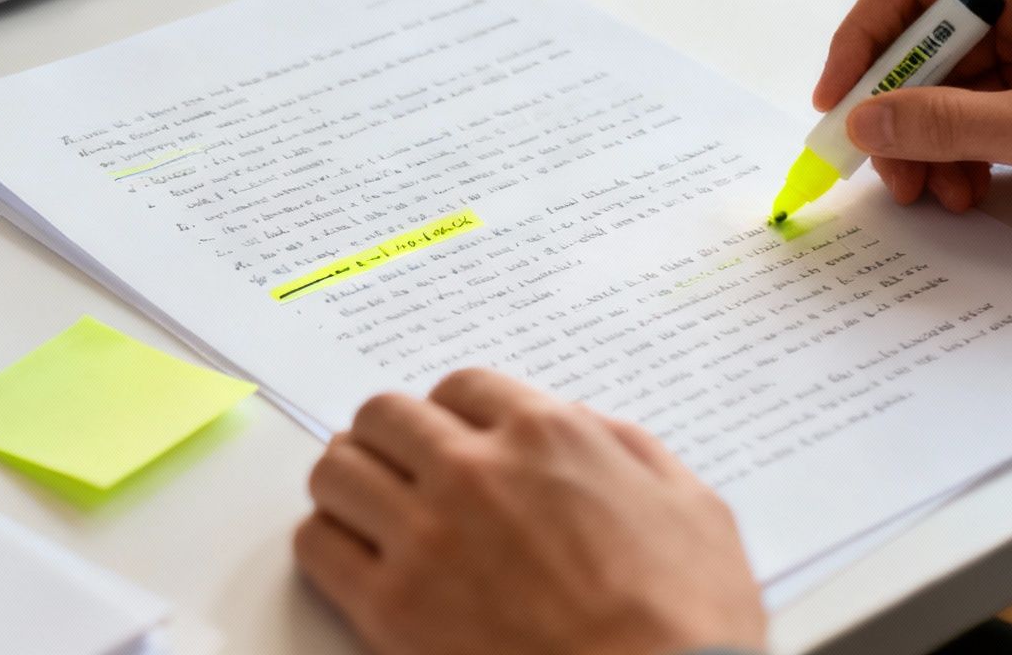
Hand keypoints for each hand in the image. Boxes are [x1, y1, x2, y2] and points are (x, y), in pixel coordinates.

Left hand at [295, 369, 765, 654]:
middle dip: (393, 441)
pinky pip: (317, 545)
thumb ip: (627, 450)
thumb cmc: (690, 623)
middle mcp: (473, 470)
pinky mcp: (390, 606)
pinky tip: (358, 562)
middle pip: (383, 416)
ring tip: (371, 511)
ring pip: (337, 471)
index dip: (456, 415)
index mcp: (545, 435)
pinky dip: (330, 545)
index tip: (456, 441)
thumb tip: (583, 427)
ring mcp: (425, 536)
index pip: (459, 386)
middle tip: (404, 472)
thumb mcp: (693, 507)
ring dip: (352, 485)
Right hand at [816, 0, 1011, 238]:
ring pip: (946, 83)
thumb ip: (944, 123)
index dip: (866, 37)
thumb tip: (865, 120)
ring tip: (927, 189)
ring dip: (926, 139)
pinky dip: (960, 150)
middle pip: (926, 39)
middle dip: (897, 106)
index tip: (840, 96)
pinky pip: (977, 110)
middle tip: (876, 160)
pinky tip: (964, 188)